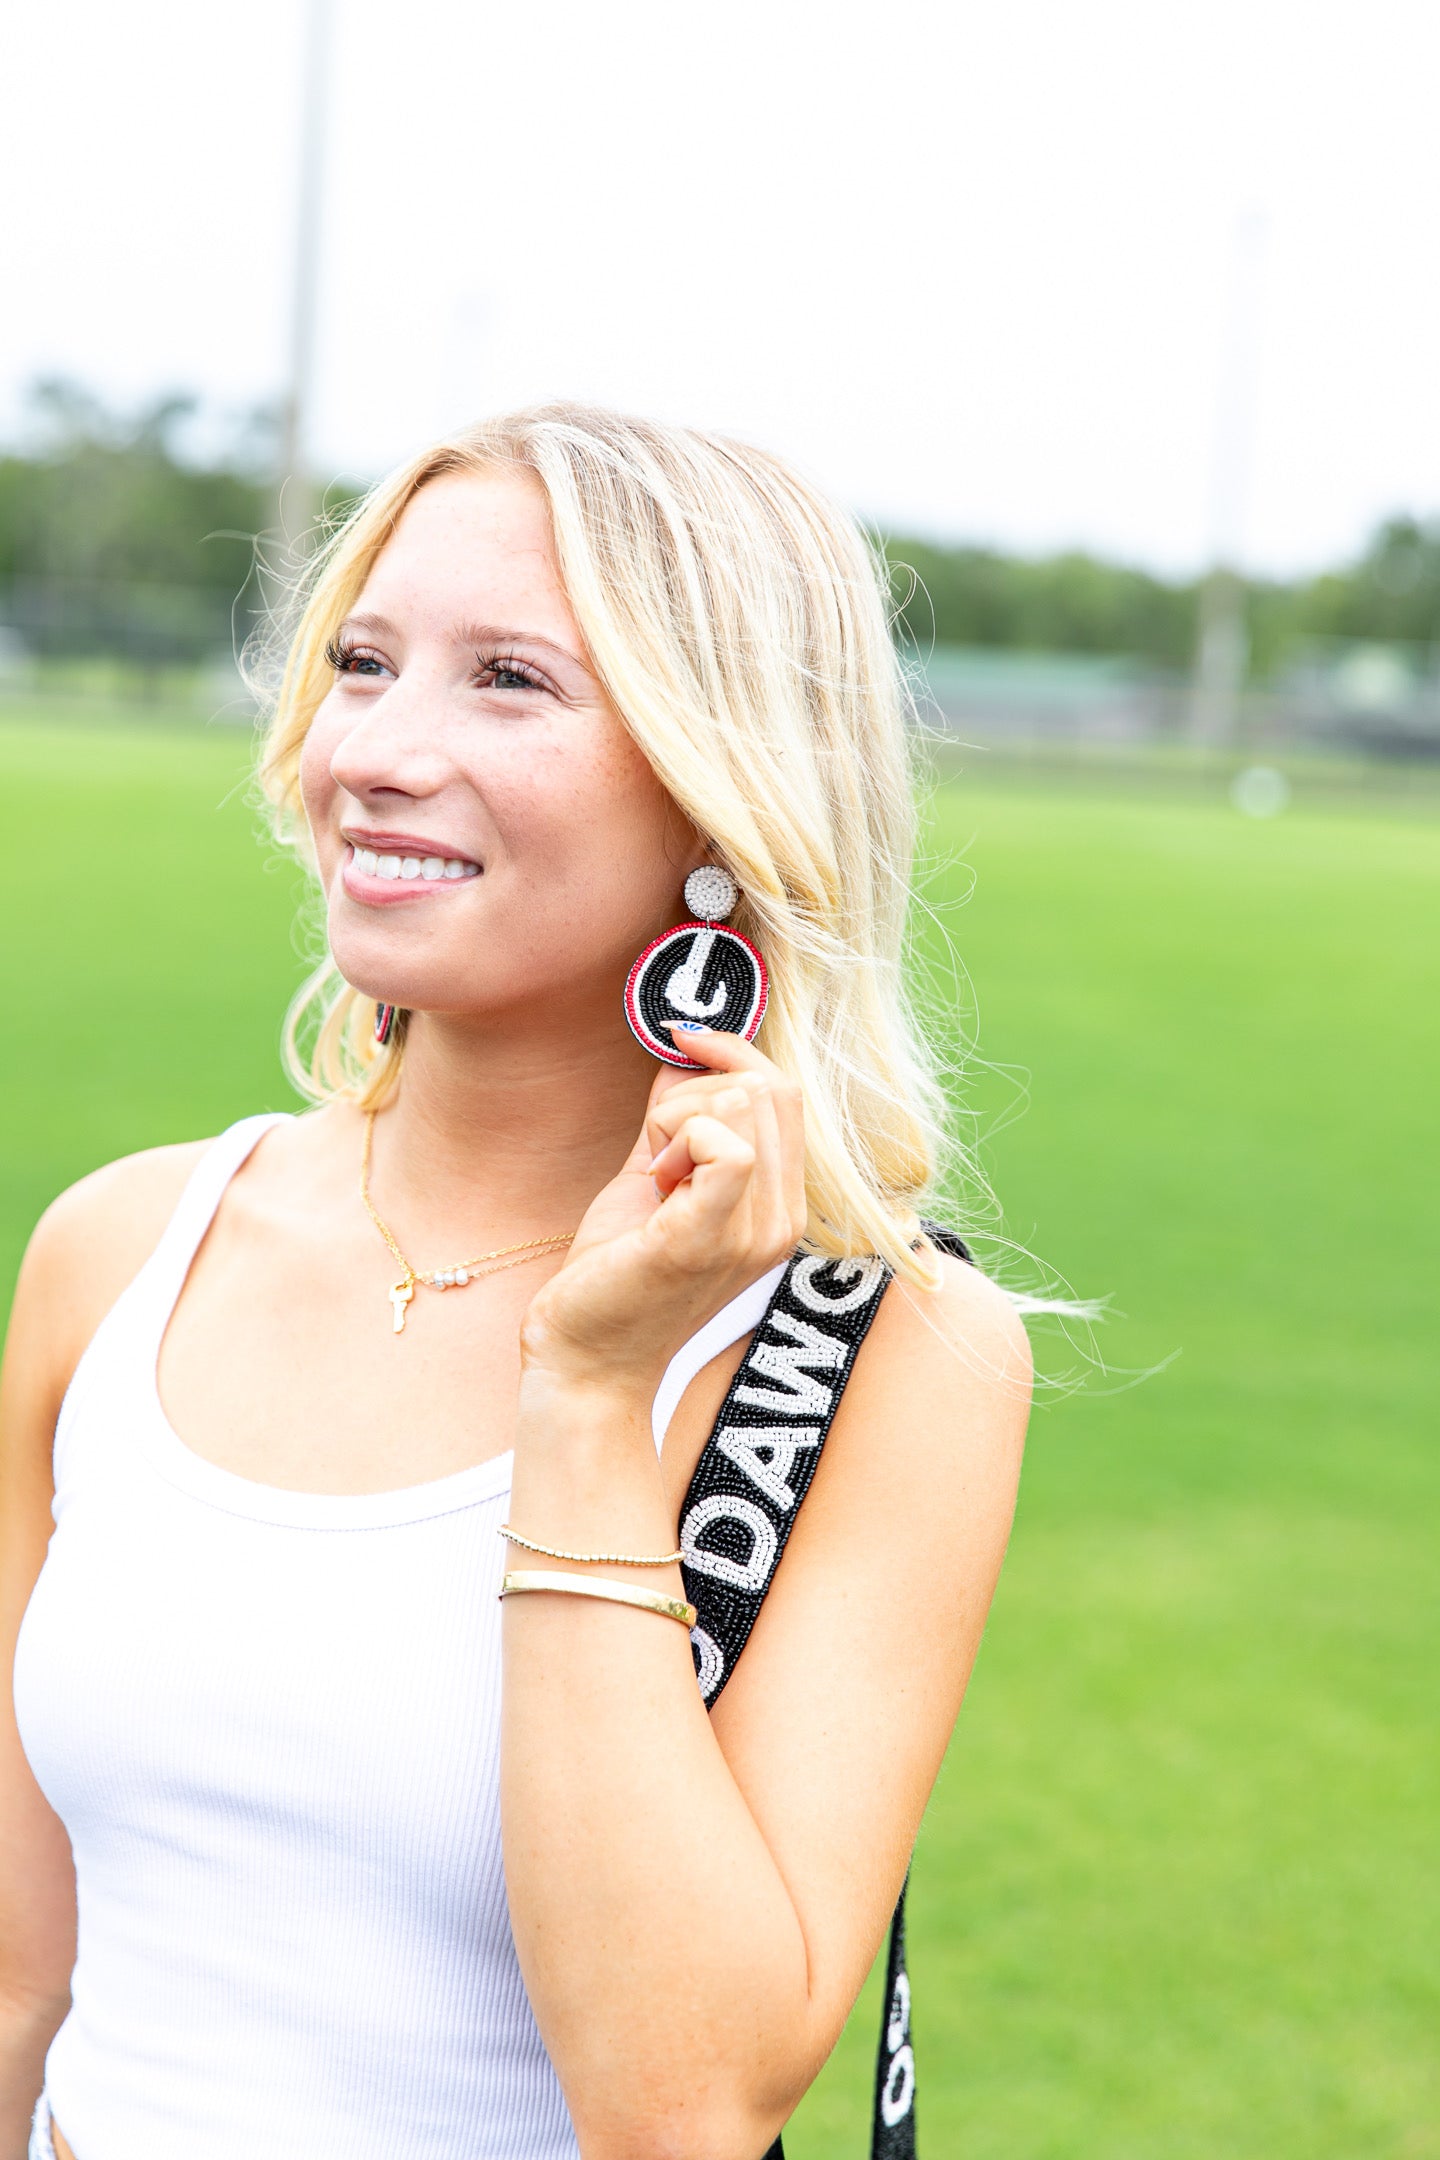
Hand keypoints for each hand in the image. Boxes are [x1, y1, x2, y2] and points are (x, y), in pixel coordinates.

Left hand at [519, 1025, 805, 1393]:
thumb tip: (684, 1053)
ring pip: (739, 1104)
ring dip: (675, 1120)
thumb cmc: (616, 1275)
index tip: (679, 1039)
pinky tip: (655, 1179)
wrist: (587, 1362)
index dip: (731, 1052)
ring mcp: (752, 1234)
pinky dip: (678, 1138)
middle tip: (655, 1155)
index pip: (786, 1092)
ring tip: (654, 1178)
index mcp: (780, 1206)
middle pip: (764, 1088)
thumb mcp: (655, 1178)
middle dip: (693, 1095)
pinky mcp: (706, 1240)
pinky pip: (725, 1147)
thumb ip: (677, 1119)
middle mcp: (781, 1221)